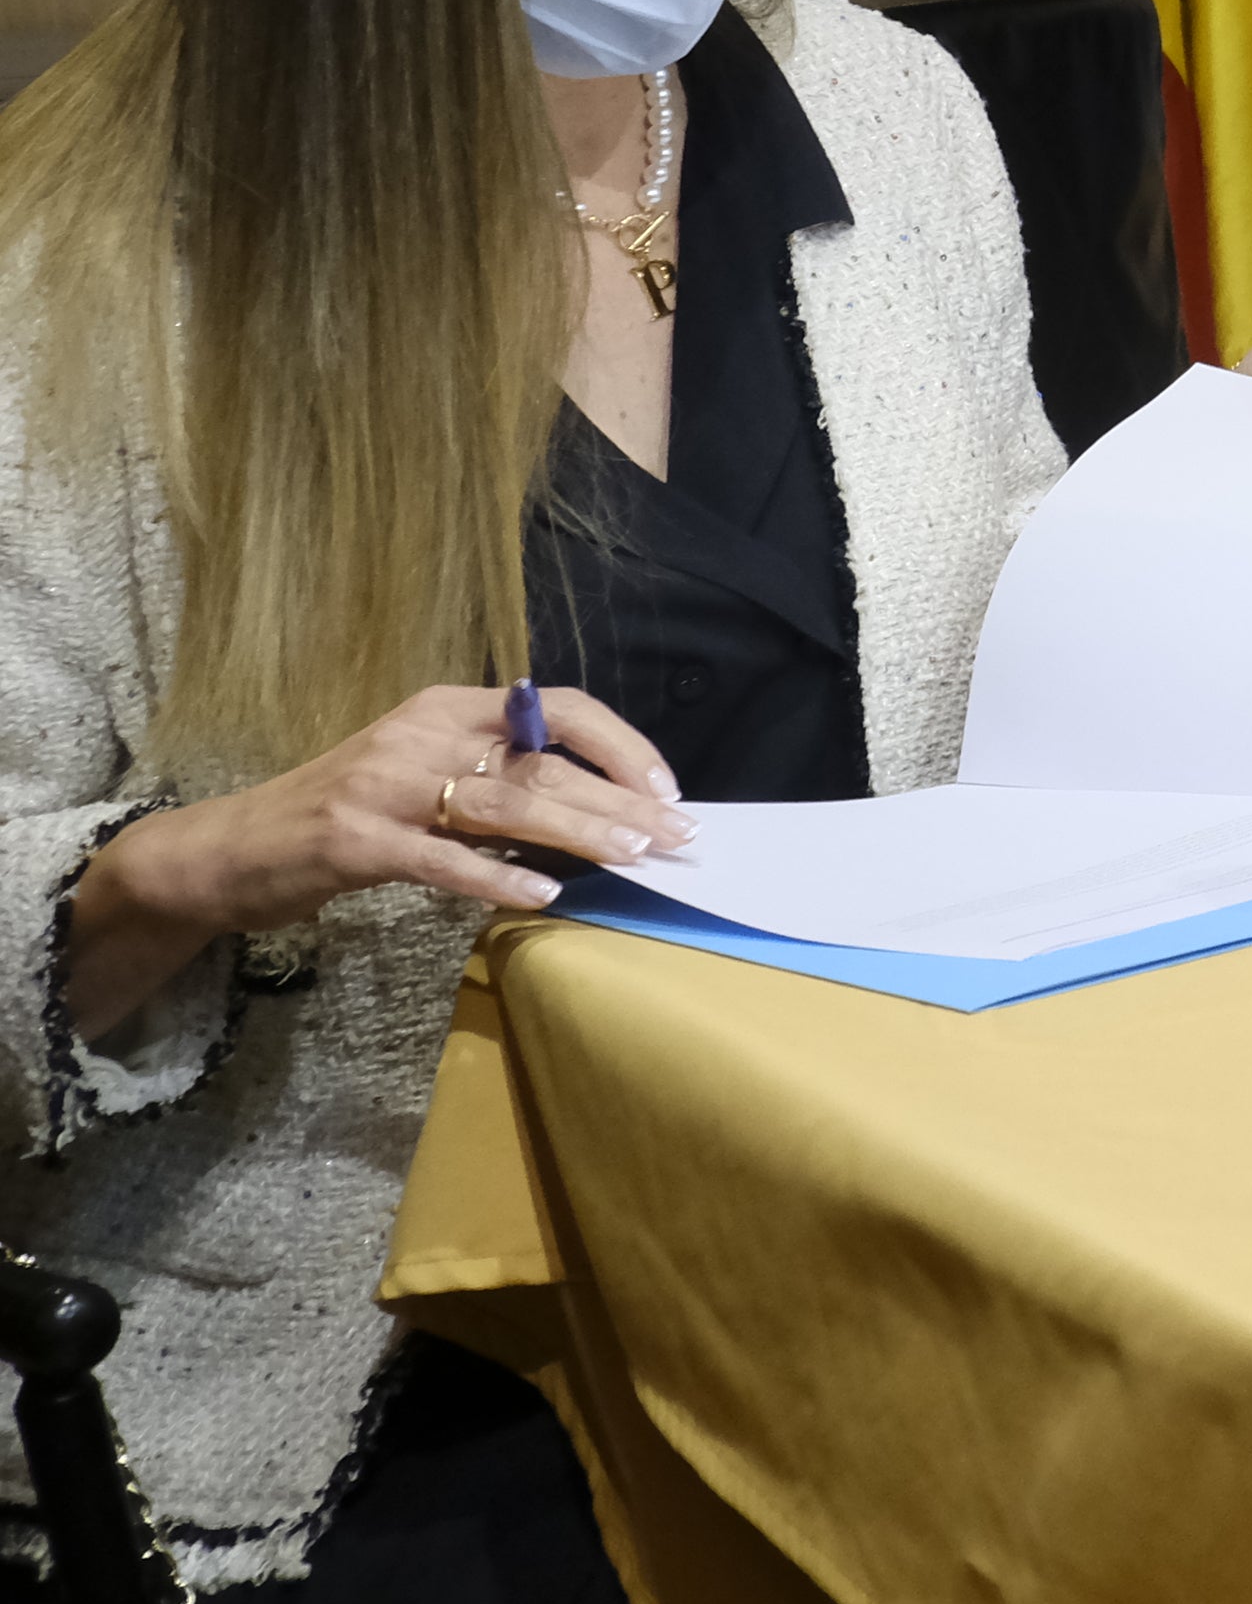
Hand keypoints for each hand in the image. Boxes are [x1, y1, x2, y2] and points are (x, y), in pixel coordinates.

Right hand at [64, 685, 687, 1040]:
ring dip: (577, 831)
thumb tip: (592, 807)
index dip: (619, 745)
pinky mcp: (354, 841)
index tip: (665, 790)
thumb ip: (493, 779)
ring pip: (503, 803)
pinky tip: (544, 896)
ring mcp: (384, 786)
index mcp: (444, 709)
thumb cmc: (338, 816)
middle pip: (542, 762)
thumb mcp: (421, 776)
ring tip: (632, 856)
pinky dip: (496, 878)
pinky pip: (441, 858)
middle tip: (675, 836)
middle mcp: (419, 734)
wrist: (225, 850)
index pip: (555, 707)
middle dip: (618, 801)